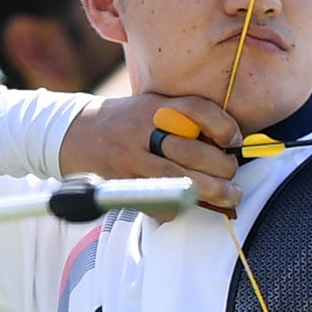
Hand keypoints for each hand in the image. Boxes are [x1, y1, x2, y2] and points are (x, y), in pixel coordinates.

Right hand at [59, 93, 242, 211]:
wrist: (76, 134)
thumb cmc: (128, 121)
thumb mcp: (154, 105)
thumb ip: (185, 117)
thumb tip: (229, 142)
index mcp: (154, 106)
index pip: (195, 109)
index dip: (222, 125)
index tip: (234, 140)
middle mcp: (141, 130)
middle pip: (190, 149)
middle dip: (221, 166)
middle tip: (233, 174)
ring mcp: (130, 159)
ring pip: (176, 178)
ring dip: (210, 191)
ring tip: (230, 195)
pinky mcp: (123, 184)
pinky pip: (156, 201)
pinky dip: (179, 206)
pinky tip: (192, 203)